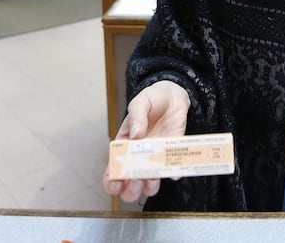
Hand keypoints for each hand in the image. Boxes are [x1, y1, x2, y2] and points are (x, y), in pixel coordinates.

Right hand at [102, 80, 189, 202]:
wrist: (173, 97)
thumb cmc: (151, 100)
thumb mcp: (140, 103)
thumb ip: (136, 116)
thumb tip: (136, 134)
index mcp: (125, 143)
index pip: (114, 167)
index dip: (111, 180)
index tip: (113, 187)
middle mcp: (139, 154)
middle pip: (130, 180)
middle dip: (130, 188)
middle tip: (134, 183)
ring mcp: (155, 156)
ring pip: (150, 181)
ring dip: (149, 186)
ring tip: (151, 180)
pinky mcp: (171, 154)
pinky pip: (172, 169)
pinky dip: (173, 174)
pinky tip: (173, 173)